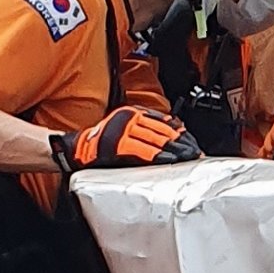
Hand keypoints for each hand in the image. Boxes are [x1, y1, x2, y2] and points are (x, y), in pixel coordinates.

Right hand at [53, 106, 201, 174]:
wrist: (77, 149)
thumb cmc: (104, 143)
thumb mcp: (128, 128)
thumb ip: (148, 128)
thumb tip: (177, 131)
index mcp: (134, 112)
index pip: (164, 122)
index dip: (182, 134)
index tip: (194, 144)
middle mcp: (130, 118)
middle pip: (163, 131)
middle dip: (182, 144)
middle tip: (196, 154)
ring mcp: (123, 130)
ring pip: (156, 140)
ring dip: (175, 150)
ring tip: (188, 158)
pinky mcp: (118, 144)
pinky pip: (144, 151)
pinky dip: (159, 156)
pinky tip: (170, 160)